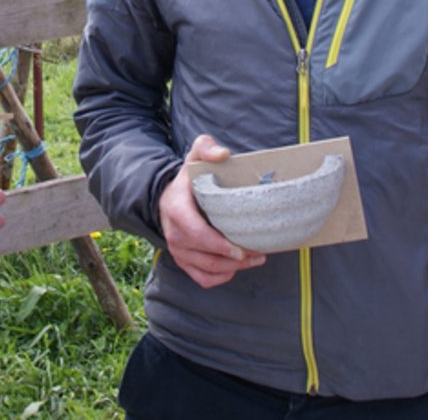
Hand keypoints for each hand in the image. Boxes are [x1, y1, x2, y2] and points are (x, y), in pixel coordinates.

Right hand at [158, 134, 266, 287]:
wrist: (167, 196)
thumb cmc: (188, 179)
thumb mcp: (194, 157)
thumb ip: (206, 148)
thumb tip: (223, 154)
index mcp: (176, 210)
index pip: (198, 234)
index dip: (221, 245)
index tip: (242, 248)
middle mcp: (174, 234)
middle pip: (207, 257)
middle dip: (236, 259)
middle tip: (259, 252)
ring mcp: (177, 251)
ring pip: (208, 270)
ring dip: (234, 269)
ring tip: (256, 258)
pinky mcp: (183, 261)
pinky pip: (202, 279)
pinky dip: (221, 278)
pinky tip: (236, 268)